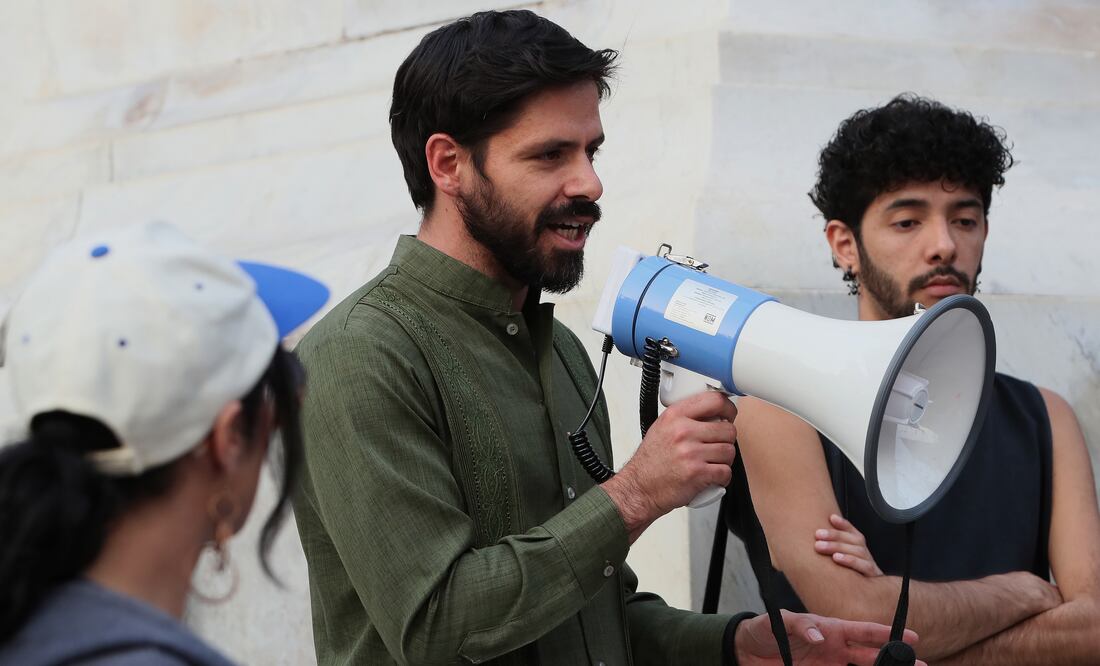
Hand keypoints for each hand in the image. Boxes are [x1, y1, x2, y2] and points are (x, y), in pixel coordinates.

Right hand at [602, 391, 736, 536]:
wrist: (640, 488)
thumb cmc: (651, 462)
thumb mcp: (661, 428)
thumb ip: (685, 417)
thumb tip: (713, 412)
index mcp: (675, 416)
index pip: (714, 400)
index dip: (728, 408)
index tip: (728, 415)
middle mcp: (683, 431)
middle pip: (728, 429)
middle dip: (726, 440)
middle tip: (717, 446)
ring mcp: (690, 452)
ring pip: (729, 451)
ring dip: (724, 460)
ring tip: (711, 463)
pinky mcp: (697, 473)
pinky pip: (725, 471)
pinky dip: (722, 477)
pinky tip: (711, 476)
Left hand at [735, 610, 925, 665]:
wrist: (747, 650)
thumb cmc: (765, 628)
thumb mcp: (780, 621)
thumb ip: (801, 624)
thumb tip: (821, 635)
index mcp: (831, 628)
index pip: (864, 631)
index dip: (887, 634)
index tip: (911, 638)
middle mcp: (835, 648)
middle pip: (871, 655)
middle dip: (894, 659)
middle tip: (920, 664)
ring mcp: (830, 664)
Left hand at [813, 513, 882, 576]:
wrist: (871, 595)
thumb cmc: (852, 575)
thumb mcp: (843, 560)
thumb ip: (833, 548)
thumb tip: (816, 535)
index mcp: (859, 547)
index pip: (853, 531)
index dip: (843, 524)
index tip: (831, 518)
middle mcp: (865, 553)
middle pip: (853, 540)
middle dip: (834, 535)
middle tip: (817, 535)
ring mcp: (870, 564)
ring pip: (858, 551)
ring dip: (838, 546)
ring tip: (821, 546)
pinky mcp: (873, 576)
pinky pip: (864, 566)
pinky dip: (850, 560)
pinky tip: (836, 558)